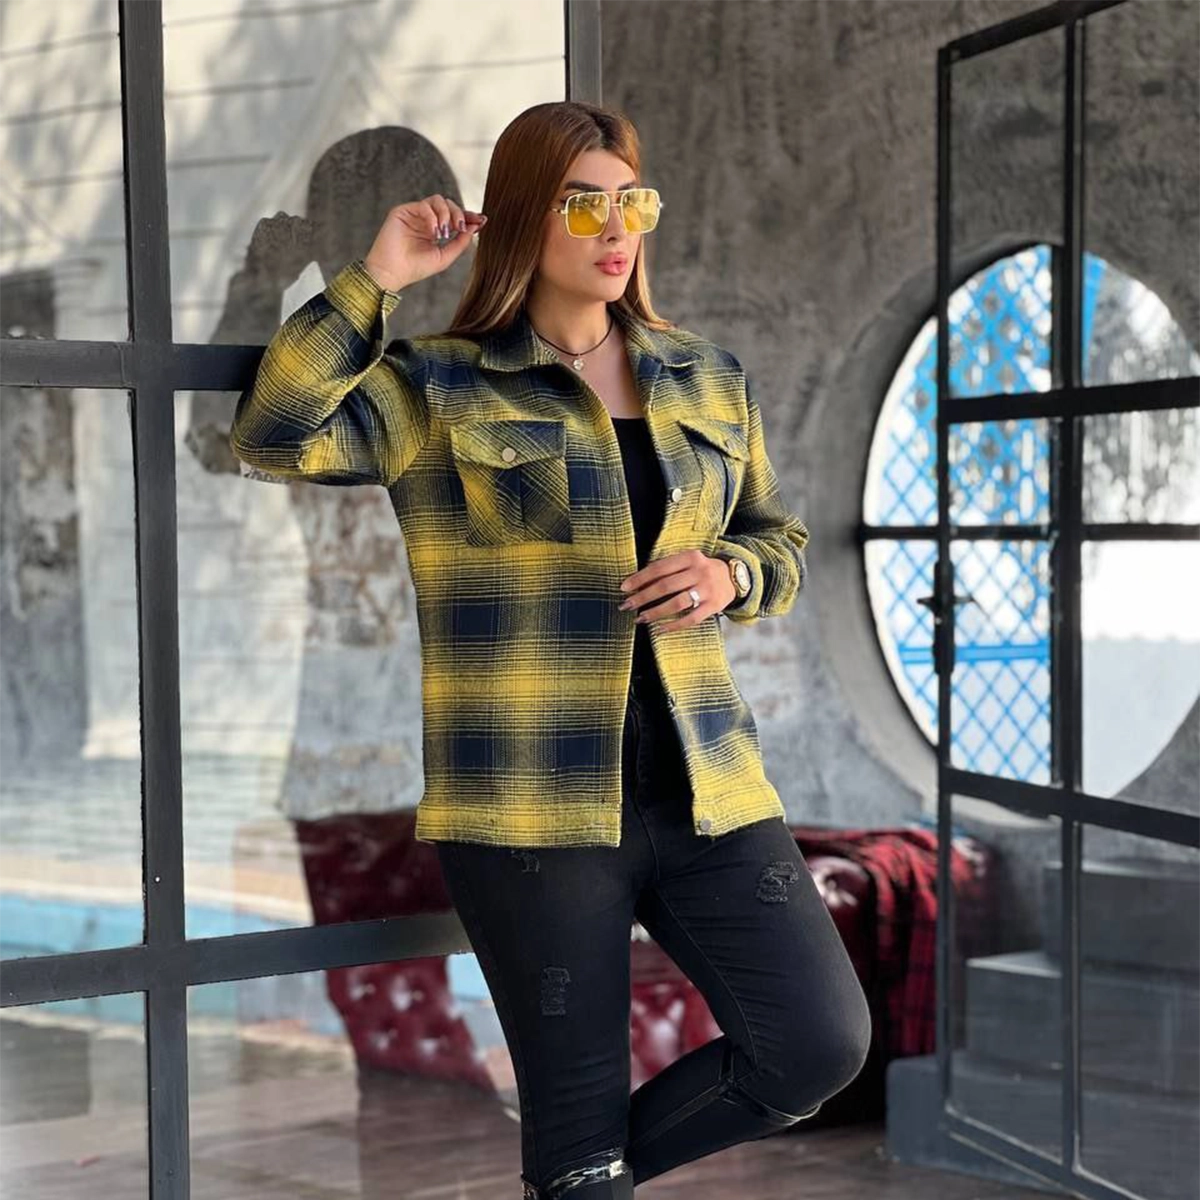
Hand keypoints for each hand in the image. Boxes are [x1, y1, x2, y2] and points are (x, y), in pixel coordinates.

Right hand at [363, 193, 487, 291]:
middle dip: (459, 214)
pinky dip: (432, 217)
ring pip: (437, 200)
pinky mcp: (403, 211)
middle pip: (449, 204)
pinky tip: (433, 232)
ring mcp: (414, 215)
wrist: (392, 273)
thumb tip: (474, 228)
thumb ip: (460, 243)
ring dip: (446, 214)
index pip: (455, 217)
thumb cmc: (415, 268)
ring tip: (445, 232)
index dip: (469, 216)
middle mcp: (426, 220)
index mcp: (436, 230)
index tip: (481, 220)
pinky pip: (424, 205)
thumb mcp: (445, 257)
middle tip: (461, 228)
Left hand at [617, 550, 737, 631]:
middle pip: (665, 586)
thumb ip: (667, 568)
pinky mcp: (713, 606)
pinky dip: (674, 625)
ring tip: (640, 618)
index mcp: (690, 557)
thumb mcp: (687, 561)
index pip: (659, 568)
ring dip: (655, 612)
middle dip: (643, 597)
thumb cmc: (701, 570)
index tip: (624, 588)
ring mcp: (707, 590)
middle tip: (627, 605)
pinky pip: (691, 619)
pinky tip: (659, 629)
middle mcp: (699, 572)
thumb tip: (636, 582)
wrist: (734, 577)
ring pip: (677, 603)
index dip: (640, 578)